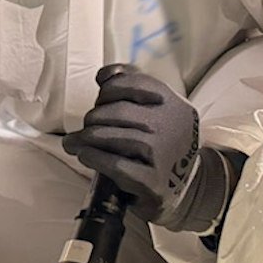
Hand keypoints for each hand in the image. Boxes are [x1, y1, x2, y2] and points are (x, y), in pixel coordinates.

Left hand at [62, 64, 230, 233]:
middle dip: (94, 117)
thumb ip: (134, 87)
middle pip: (118, 111)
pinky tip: (85, 155)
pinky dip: (95, 158)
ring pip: (114, 137)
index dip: (108, 90)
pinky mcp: (153, 182)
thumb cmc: (162, 144)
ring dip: (86, 138)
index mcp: (172, 103)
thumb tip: (104, 75)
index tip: (100, 100)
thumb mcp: (157, 111)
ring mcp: (164, 155)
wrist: (188, 187)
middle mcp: (171, 126)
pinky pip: (116, 165)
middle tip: (86, 126)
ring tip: (74, 142)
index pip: (133, 82)